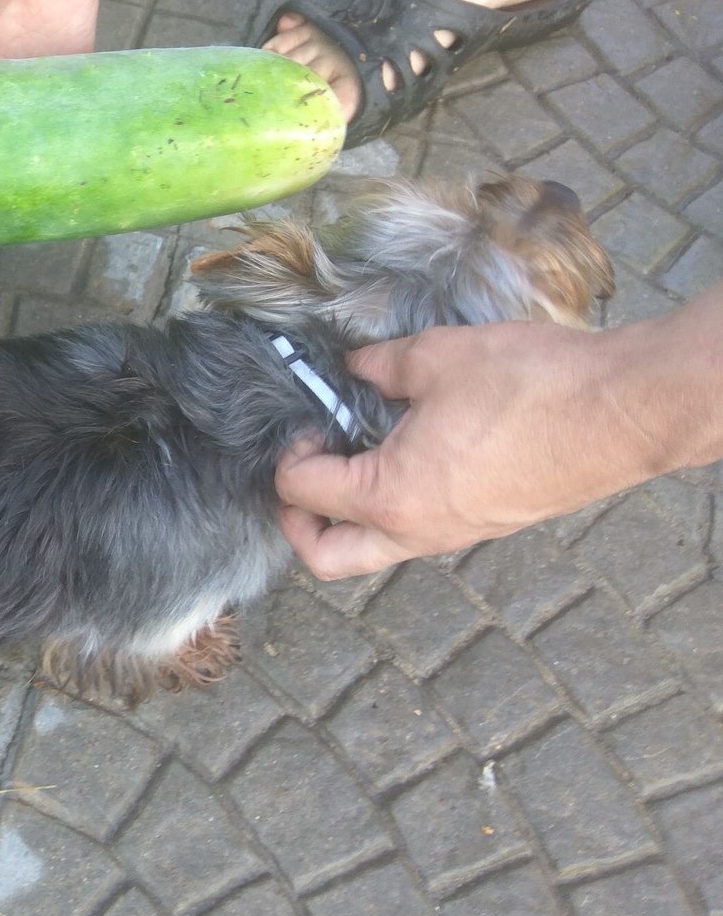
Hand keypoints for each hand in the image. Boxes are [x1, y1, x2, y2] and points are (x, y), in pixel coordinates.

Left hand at [274, 321, 660, 578]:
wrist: (625, 411)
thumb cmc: (534, 388)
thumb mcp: (437, 357)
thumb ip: (380, 366)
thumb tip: (354, 367)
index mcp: (392, 498)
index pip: (304, 493)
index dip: (290, 453)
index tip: (308, 418)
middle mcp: (419, 532)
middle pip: (329, 558)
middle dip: (299, 523)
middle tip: (302, 470)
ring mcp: (456, 534)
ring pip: (376, 549)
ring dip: (349, 513)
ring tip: (355, 451)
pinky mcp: (487, 523)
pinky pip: (419, 530)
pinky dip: (394, 502)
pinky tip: (407, 448)